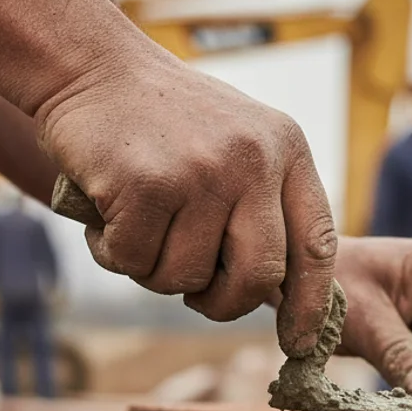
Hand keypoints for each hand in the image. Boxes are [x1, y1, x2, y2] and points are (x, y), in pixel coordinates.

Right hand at [34, 49, 336, 356]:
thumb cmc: (167, 123)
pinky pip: (135, 261)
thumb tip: (284, 294)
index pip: (317, 244)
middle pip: (257, 277)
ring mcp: (201, 172)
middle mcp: (253, 160)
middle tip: (198, 296)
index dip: (310, 302)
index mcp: (288, 151)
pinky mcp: (146, 185)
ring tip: (140, 226)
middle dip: (223, 304)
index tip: (299, 342)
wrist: (94, 68)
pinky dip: (114, 252)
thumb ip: (266, 207)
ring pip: (187, 277)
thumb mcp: (241, 146)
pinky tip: (109, 215)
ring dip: (155, 270)